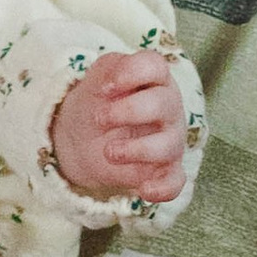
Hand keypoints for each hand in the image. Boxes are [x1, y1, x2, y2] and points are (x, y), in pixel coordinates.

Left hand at [52, 51, 187, 204]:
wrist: (81, 137)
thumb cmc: (98, 102)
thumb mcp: (97, 78)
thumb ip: (109, 70)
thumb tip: (114, 82)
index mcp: (153, 79)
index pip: (155, 66)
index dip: (131, 73)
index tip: (106, 87)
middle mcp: (167, 107)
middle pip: (164, 103)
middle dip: (129, 111)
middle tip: (100, 118)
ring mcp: (169, 140)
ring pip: (169, 145)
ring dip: (137, 149)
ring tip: (109, 151)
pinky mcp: (163, 170)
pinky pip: (174, 181)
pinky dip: (162, 188)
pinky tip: (143, 189)